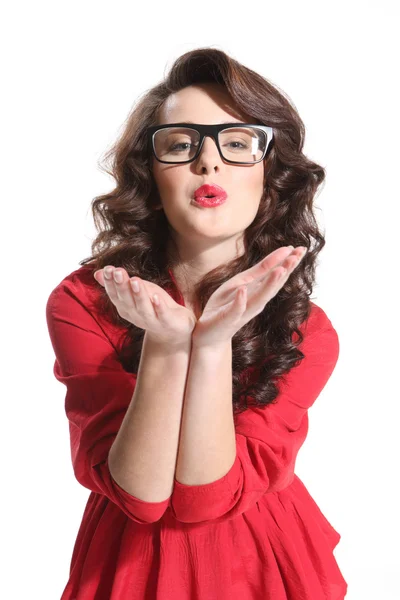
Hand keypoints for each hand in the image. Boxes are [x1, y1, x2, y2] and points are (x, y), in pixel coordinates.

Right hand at [93, 266, 196, 345]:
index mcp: (126, 307)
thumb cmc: (152, 306)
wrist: (175, 329)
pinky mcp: (166, 322)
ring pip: (143, 307)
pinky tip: (156, 297)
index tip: (108, 269)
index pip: (115, 295)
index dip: (111, 283)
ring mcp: (151, 320)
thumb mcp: (135, 291)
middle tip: (118, 271)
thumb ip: (118, 284)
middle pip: (127, 300)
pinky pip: (162, 315)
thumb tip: (97, 272)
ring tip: (135, 280)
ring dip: (138, 294)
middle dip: (122, 285)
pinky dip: (158, 306)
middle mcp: (136, 315)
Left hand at [191, 246, 306, 347]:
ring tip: (280, 270)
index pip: (275, 274)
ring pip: (259, 298)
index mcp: (258, 291)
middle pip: (273, 285)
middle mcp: (255, 302)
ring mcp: (242, 311)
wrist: (210, 334)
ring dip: (269, 284)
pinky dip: (240, 301)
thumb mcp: (241, 283)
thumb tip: (280, 254)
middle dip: (286, 270)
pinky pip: (235, 309)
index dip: (287, 261)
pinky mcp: (228, 319)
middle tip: (298, 255)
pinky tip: (242, 289)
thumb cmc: (225, 306)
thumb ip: (259, 272)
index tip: (302, 247)